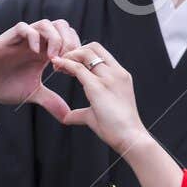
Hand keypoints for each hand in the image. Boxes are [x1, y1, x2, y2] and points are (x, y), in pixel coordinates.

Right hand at [0, 18, 81, 122]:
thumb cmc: (5, 87)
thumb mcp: (33, 95)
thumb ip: (51, 101)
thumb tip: (68, 116)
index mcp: (44, 51)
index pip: (68, 38)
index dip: (75, 50)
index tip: (72, 70)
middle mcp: (35, 42)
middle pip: (61, 26)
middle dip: (68, 42)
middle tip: (65, 62)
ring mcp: (21, 39)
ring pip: (45, 24)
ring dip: (54, 39)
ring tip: (51, 59)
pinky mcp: (6, 40)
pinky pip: (23, 28)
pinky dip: (33, 37)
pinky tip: (34, 53)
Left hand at [50, 42, 148, 156]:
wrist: (130, 138)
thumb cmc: (118, 130)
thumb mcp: (98, 115)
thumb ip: (82, 113)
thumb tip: (67, 117)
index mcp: (120, 76)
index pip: (101, 54)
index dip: (84, 54)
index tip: (71, 65)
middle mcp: (116, 73)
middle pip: (93, 47)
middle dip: (75, 51)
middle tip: (62, 63)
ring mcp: (109, 78)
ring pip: (85, 53)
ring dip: (69, 56)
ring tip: (58, 66)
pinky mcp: (98, 86)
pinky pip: (77, 68)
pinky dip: (65, 64)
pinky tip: (56, 66)